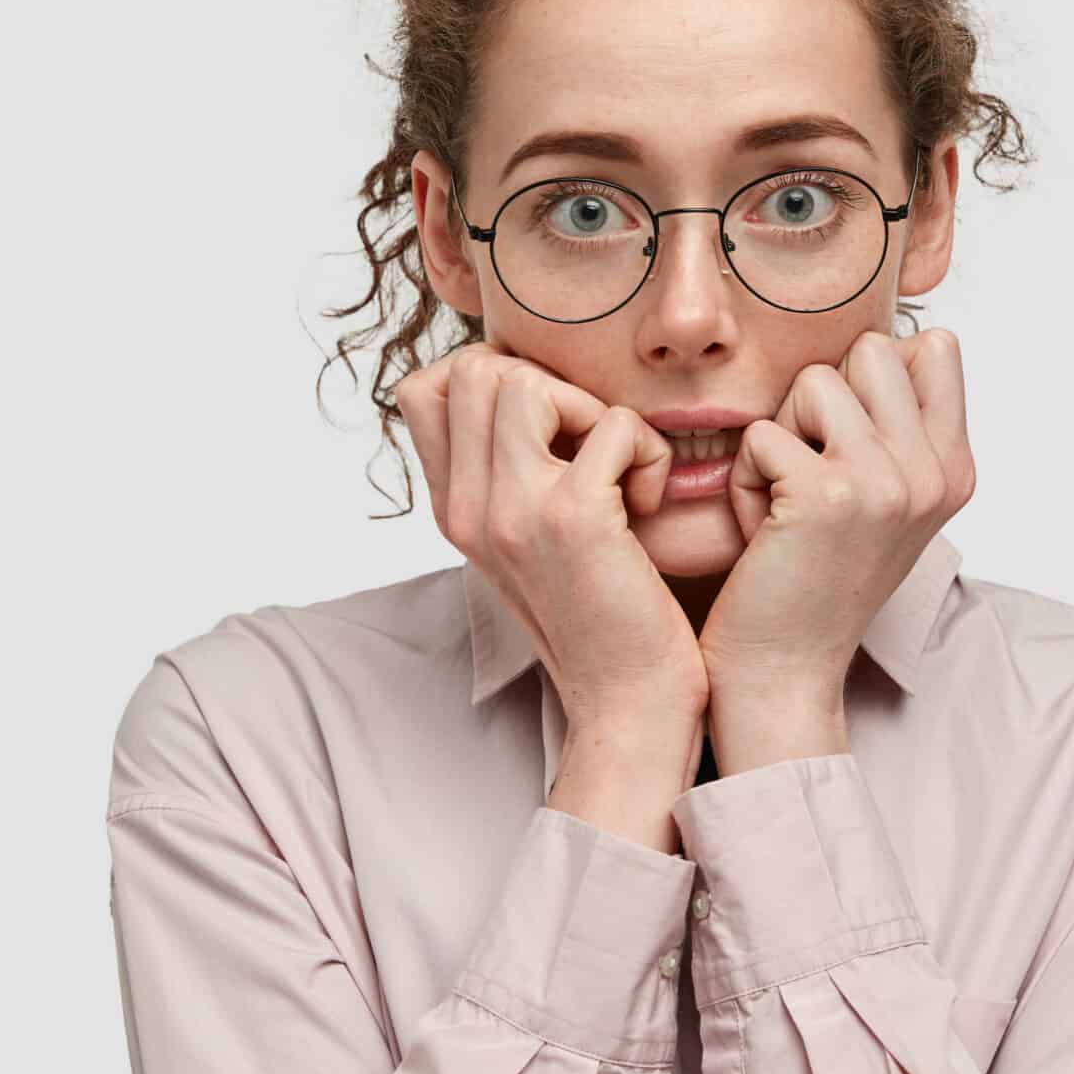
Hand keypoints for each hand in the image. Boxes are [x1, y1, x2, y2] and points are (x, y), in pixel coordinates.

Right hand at [396, 343, 709, 723]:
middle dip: (545, 384)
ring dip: (591, 409)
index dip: (493, 379)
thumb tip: (518, 391)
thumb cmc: (598, 618)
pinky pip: (614, 424)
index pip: (424, 389)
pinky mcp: (575, 519)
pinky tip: (649, 504)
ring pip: (525, 382)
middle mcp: (469, 509)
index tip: (548, 427)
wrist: (629, 703)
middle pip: (471, 369)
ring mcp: (514, 513)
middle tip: (587, 447)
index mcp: (453, 511)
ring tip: (615, 470)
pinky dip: (648, 451)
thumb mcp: (527, 544)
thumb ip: (504, 477)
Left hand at [699, 328, 976, 707]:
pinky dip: (744, 480)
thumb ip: (901, 425)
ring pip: (814, 380)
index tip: (849, 446)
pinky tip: (761, 530)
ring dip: (780, 436)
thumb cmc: (816, 580)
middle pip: (871, 348)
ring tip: (785, 500)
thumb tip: (902, 337)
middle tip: (811, 471)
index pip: (934, 347)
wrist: (785, 671)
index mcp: (956, 469)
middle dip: (821, 399)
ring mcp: (889, 482)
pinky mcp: (828, 495)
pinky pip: (763, 434)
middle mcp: (935, 473)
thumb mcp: (886, 501)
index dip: (869, 379)